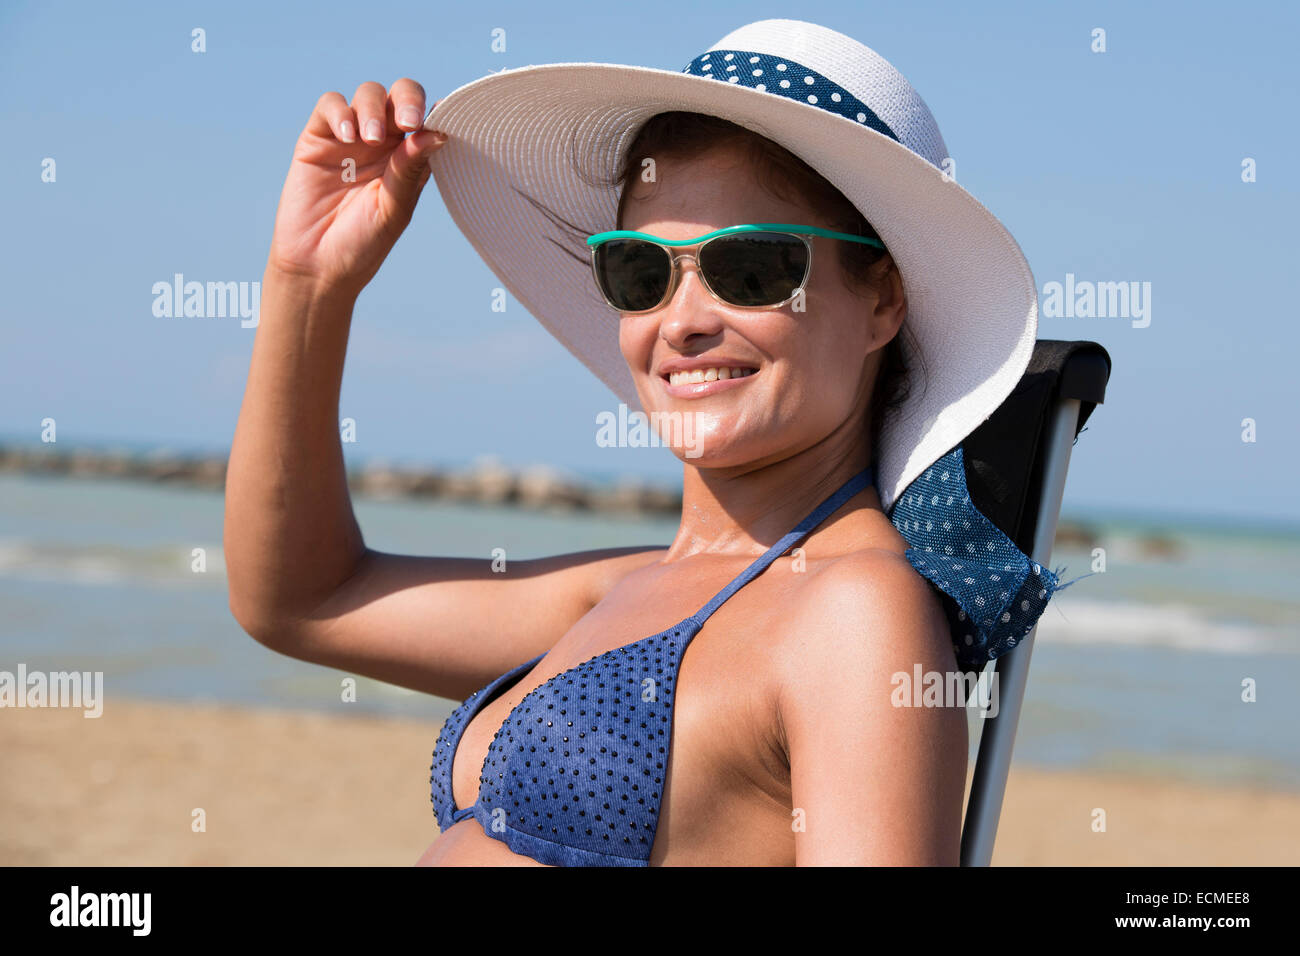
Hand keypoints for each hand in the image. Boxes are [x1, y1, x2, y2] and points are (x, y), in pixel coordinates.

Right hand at [266, 78, 447, 295]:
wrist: (318, 265)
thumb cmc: (363, 244)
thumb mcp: (394, 209)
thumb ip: (410, 170)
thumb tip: (438, 133)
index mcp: (410, 159)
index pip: (429, 120)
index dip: (436, 114)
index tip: (440, 123)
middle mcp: (385, 143)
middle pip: (400, 96)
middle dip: (407, 100)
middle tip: (408, 123)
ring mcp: (351, 137)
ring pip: (368, 94)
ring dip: (373, 108)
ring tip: (370, 139)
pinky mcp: (318, 137)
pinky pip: (330, 106)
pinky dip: (340, 112)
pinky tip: (346, 136)